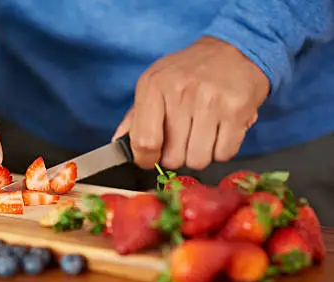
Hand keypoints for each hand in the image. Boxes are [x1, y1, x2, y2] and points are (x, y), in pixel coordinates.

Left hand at [114, 36, 268, 169]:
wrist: (236, 48)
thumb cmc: (189, 72)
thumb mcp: (155, 83)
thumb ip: (135, 117)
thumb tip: (118, 145)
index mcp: (154, 86)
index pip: (144, 142)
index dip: (146, 159)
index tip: (151, 158)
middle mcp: (181, 92)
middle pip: (173, 158)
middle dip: (177, 156)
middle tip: (183, 139)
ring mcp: (211, 101)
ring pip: (198, 160)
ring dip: (200, 155)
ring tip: (202, 135)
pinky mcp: (237, 110)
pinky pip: (224, 154)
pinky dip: (222, 150)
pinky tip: (220, 132)